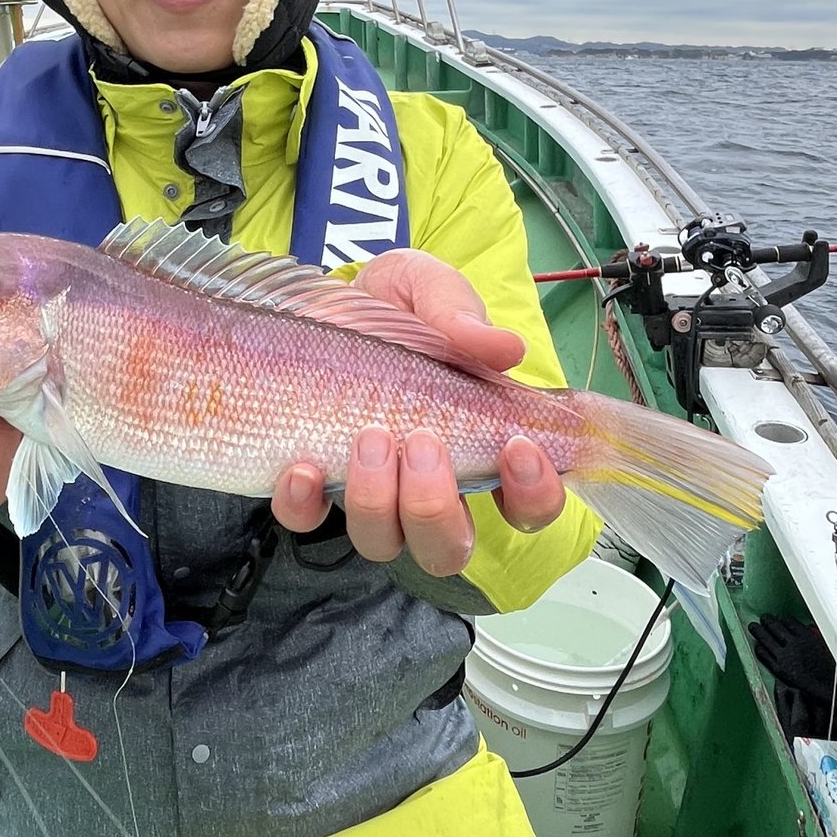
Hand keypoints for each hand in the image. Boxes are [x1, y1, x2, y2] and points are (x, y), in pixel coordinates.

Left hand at [271, 248, 564, 574]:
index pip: (528, 504)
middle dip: (436, 507)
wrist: (330, 292)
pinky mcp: (314, 480)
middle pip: (449, 547)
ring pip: (383, 541)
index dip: (534, 494)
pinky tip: (301, 466)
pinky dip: (303, 502)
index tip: (518, 446)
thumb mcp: (430, 289)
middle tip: (424, 442)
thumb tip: (504, 348)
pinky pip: (306, 520)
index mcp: (480, 446)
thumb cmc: (398, 304)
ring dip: (377, 501)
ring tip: (370, 436)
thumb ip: (461, 314)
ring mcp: (370, 490)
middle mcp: (428, 484)